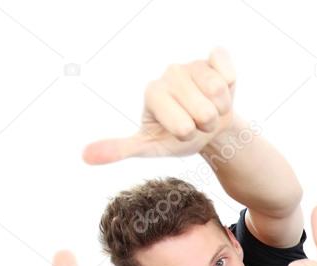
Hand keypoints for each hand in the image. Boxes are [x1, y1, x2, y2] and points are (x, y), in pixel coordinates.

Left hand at [83, 48, 237, 163]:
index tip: (182, 131)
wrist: (209, 126)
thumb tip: (84, 157)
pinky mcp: (214, 57)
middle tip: (199, 122)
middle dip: (207, 124)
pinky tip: (221, 91)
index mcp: (152, 92)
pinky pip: (228, 71)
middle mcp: (169, 73)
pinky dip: (231, 87)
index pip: (184, 126)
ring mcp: (192, 63)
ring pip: (218, 92)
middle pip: (205, 111)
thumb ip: (120, 149)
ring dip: (221, 110)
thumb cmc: (178, 136)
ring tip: (210, 109)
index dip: (190, 134)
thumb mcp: (150, 147)